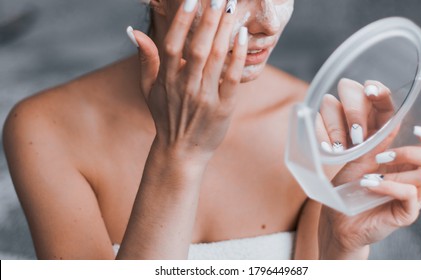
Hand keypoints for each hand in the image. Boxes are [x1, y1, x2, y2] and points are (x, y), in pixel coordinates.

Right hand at [132, 1, 247, 160]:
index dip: (182, 21)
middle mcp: (184, 86)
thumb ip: (146, 59)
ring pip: (214, 59)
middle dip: (208, 19)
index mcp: (166, 80)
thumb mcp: (148, 89)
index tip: (191, 0)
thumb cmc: (166, 117)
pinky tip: (243, 37)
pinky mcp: (223, 108)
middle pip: (197, 47)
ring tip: (230, 8)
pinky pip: (232, 78)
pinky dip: (237, 57)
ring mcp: (204, 97)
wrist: (181, 151)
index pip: (172, 44)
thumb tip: (133, 31)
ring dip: (223, 32)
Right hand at [316, 78, 395, 178]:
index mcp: (377, 118)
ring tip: (341, 150)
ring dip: (336, 128)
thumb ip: (386, 137)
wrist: (344, 200)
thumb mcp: (384, 160)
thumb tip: (391, 122)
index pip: (378, 94)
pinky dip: (321, 135)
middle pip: (350, 89)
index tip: (372, 93)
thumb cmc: (368, 181)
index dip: (376, 89)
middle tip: (357, 136)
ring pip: (329, 103)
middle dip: (354, 110)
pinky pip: (314, 121)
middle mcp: (354, 114)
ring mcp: (333, 121)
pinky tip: (327, 150)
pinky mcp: (315, 130)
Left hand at [318, 127, 420, 258]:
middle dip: (412, 151)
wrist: (338, 217)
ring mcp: (413, 198)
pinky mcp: (407, 213)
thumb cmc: (349, 188)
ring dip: (395, 172)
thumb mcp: (360, 159)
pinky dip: (389, 186)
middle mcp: (415, 180)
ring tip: (369, 175)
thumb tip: (393, 122)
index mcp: (408, 164)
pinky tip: (370, 184)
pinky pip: (410, 194)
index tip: (417, 129)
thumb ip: (377, 143)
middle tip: (385, 156)